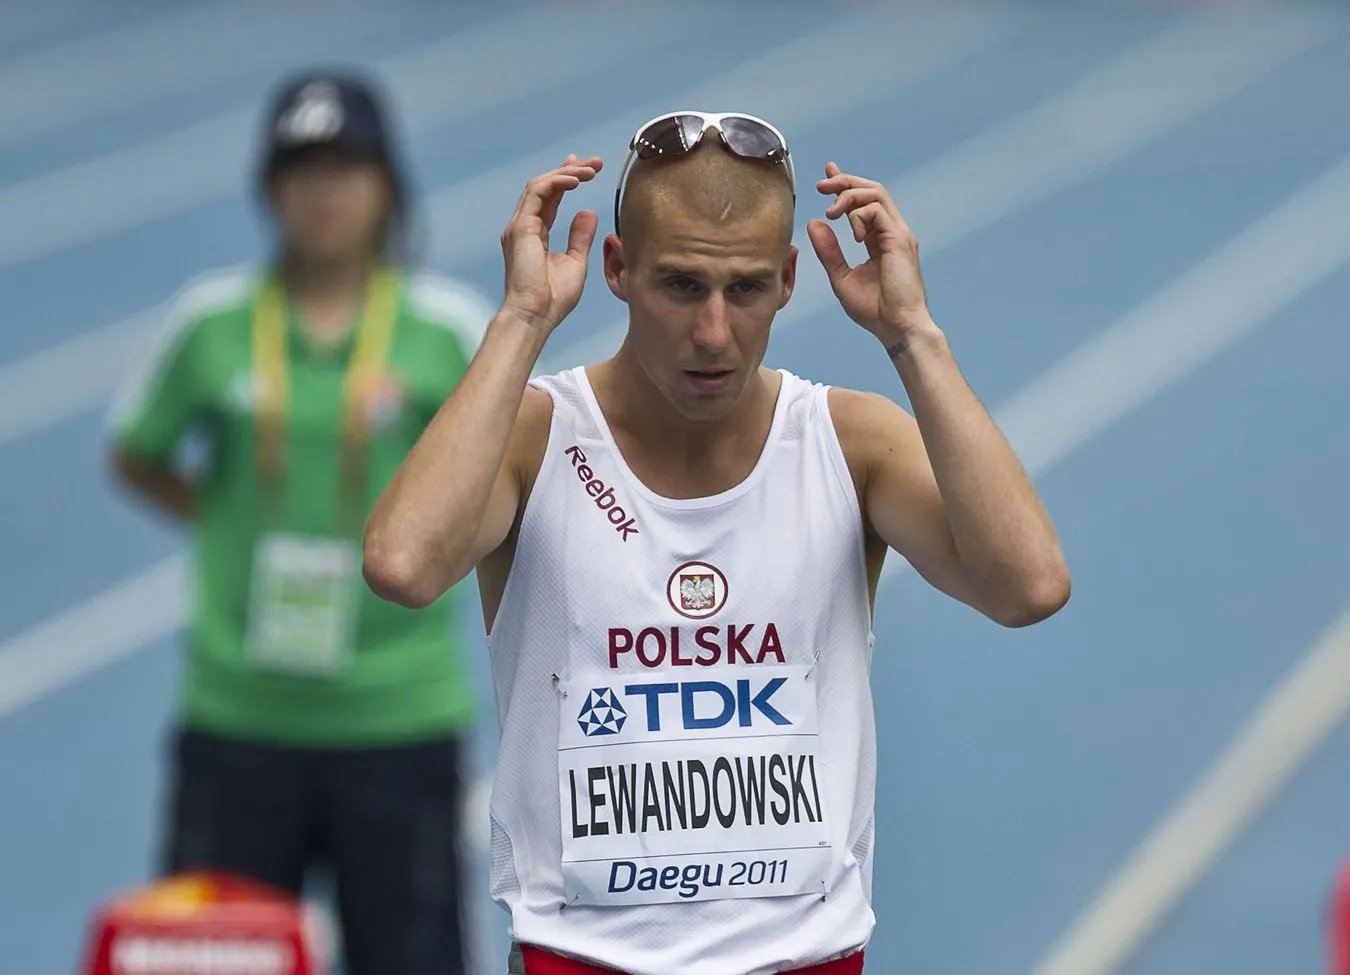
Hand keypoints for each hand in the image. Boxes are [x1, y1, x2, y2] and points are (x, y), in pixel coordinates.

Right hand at [500, 154, 602, 331]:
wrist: (535, 315)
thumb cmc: (553, 299)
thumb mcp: (575, 262)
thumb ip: (580, 236)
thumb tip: (587, 213)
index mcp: (536, 235)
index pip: (550, 199)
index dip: (567, 180)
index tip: (587, 169)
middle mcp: (524, 226)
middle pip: (545, 187)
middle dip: (569, 170)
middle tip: (594, 162)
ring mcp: (520, 225)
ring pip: (540, 185)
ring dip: (566, 173)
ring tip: (590, 170)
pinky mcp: (520, 226)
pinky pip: (537, 192)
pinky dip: (557, 182)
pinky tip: (577, 179)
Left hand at [806, 162, 933, 345]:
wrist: (896, 327)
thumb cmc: (875, 309)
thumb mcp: (841, 277)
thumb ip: (828, 251)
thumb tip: (814, 224)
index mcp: (879, 239)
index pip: (863, 202)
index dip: (845, 185)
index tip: (826, 175)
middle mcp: (891, 231)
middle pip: (871, 190)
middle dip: (844, 182)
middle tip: (821, 185)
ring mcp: (898, 233)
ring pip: (875, 194)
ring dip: (848, 195)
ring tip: (831, 211)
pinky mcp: (900, 239)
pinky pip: (877, 211)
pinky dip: (858, 216)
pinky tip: (850, 235)